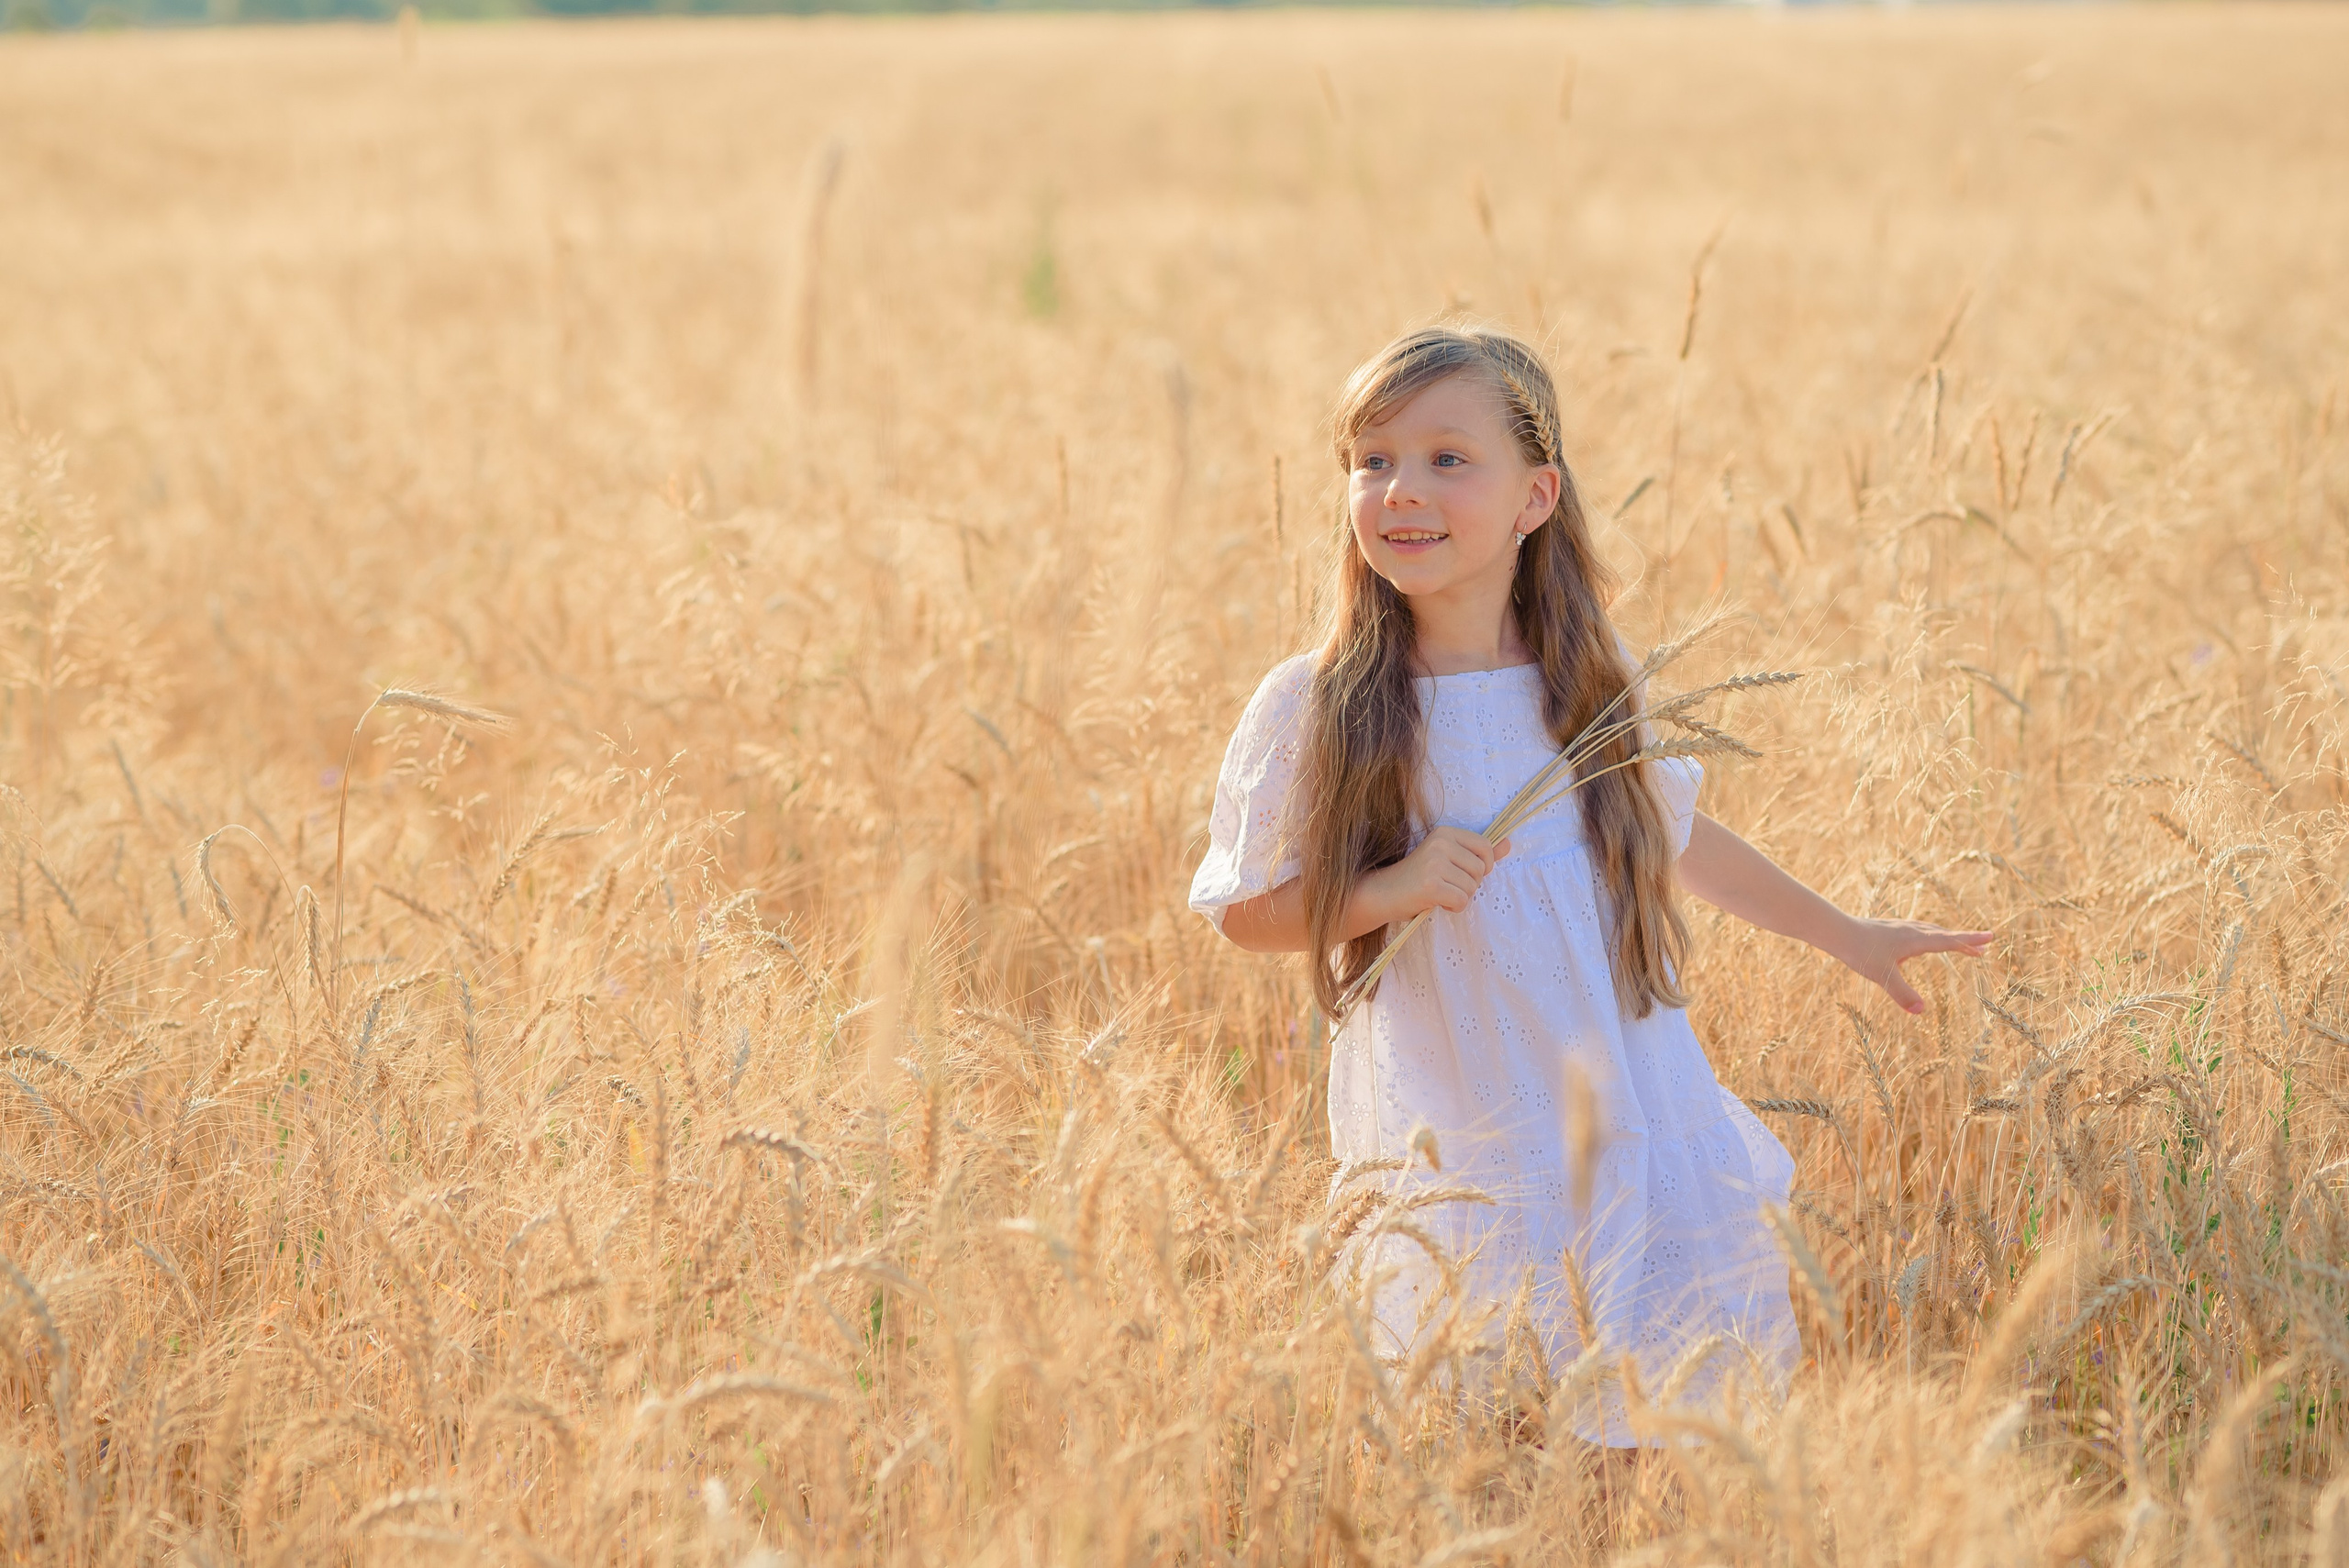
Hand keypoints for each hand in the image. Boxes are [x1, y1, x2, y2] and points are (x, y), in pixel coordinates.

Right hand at [1369, 826, 1510, 919]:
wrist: (1384, 892)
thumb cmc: (1418, 877)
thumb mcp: (1448, 858)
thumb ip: (1478, 851)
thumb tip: (1508, 843)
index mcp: (1445, 832)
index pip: (1485, 845)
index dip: (1484, 865)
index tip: (1469, 873)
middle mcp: (1440, 843)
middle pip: (1480, 870)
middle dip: (1470, 884)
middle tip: (1448, 885)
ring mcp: (1435, 863)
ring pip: (1472, 887)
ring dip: (1460, 897)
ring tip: (1441, 894)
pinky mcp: (1431, 885)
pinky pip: (1461, 900)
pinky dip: (1454, 907)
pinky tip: (1438, 902)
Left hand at [1833, 917, 1993, 1013]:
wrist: (1837, 931)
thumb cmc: (1860, 952)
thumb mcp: (1882, 976)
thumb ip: (1902, 994)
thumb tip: (1921, 1012)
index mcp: (1915, 940)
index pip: (1949, 940)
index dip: (1969, 940)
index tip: (1990, 937)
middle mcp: (1911, 930)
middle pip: (1943, 935)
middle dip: (1963, 941)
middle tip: (1983, 948)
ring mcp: (1901, 928)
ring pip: (1931, 931)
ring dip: (1948, 937)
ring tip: (1960, 943)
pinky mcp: (1891, 929)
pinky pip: (1919, 930)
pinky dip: (1931, 934)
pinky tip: (1925, 939)